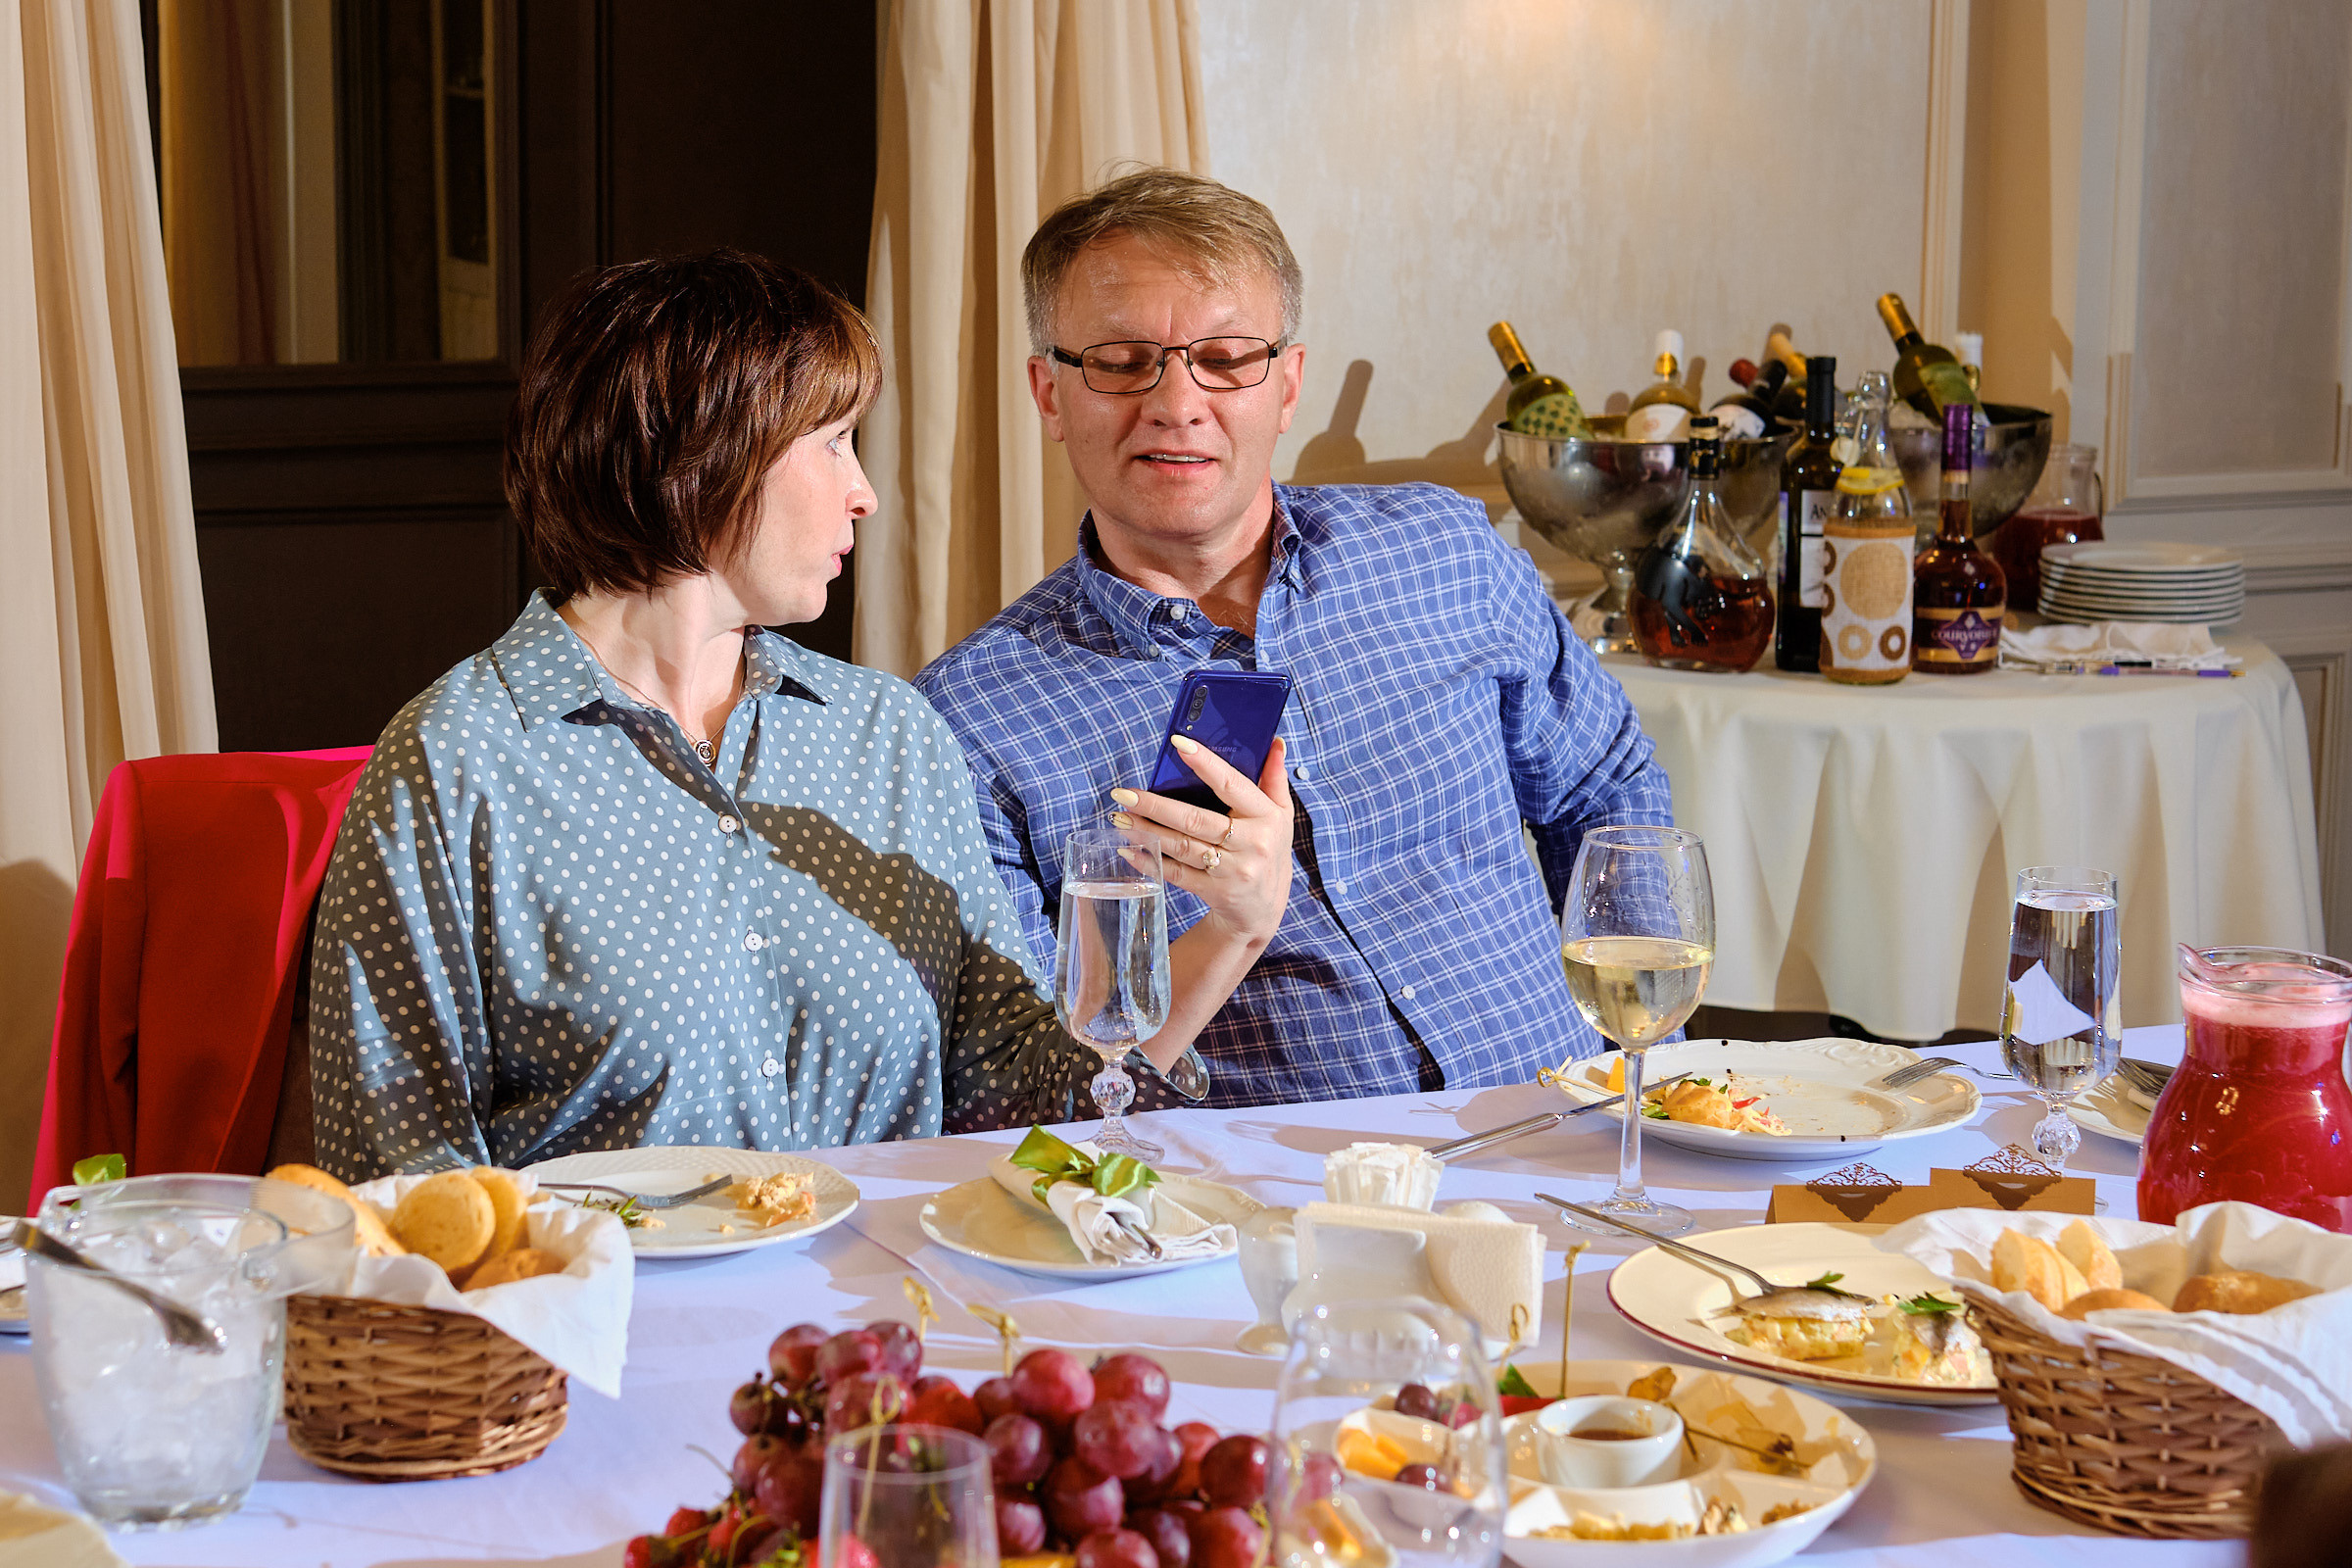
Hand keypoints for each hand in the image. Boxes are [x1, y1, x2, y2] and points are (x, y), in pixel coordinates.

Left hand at [1109, 737, 1291, 950]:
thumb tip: (1274, 741)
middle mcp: (1250, 844)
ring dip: (1146, 831)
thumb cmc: (1269, 850)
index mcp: (1266, 817)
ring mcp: (1231, 870)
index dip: (1205, 763)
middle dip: (1155, 805)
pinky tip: (1129, 849)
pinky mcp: (1213, 891)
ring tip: (1120, 817)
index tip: (1179, 743)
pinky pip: (1176, 874)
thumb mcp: (1281, 814)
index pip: (1232, 785)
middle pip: (1195, 820)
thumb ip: (1274, 778)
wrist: (1264, 908)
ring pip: (1181, 846)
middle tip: (1124, 793)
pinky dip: (1150, 861)